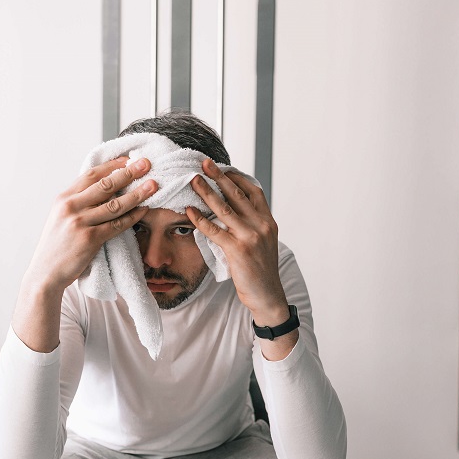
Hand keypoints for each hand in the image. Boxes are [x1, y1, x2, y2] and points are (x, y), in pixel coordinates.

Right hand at [26, 157, 157, 295]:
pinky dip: (133, 217)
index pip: (91, 174)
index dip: (112, 165)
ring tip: (153, 185)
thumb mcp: (61, 217)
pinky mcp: (89, 239)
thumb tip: (104, 188)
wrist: (45, 273)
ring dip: (137, 194)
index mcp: (64, 198)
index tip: (129, 159)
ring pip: (115, 204)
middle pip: (105, 185)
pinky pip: (117, 225)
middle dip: (128, 172)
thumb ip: (78, 202)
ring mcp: (80, 222)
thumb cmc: (57, 246)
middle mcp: (70, 206)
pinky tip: (144, 210)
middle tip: (146, 163)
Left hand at [186, 159, 289, 327]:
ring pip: (224, 209)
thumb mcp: (262, 242)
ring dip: (206, 192)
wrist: (267, 295)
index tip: (223, 168)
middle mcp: (261, 225)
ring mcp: (250, 237)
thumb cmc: (260, 270)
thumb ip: (250, 225)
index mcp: (268, 221)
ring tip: (194, 180)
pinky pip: (215, 230)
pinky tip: (190, 211)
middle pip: (237, 194)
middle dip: (219, 177)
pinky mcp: (238, 250)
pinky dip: (200, 219)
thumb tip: (230, 211)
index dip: (237, 178)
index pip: (254, 191)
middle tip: (204, 163)